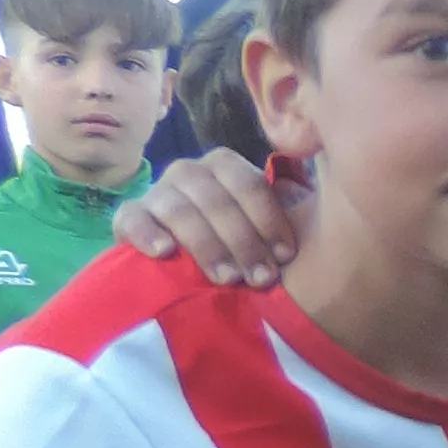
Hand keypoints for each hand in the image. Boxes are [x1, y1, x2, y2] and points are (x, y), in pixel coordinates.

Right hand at [116, 147, 306, 286]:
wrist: (197, 268)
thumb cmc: (246, 245)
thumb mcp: (272, 227)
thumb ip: (293, 208)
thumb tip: (318, 198)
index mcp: (226, 168)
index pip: (248, 183)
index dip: (268, 220)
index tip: (285, 255)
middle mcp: (190, 173)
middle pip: (215, 199)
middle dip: (242, 241)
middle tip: (261, 278)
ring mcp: (158, 193)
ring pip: (178, 209)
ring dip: (206, 245)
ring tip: (227, 278)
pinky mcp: (130, 216)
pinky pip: (131, 218)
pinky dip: (147, 233)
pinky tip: (165, 253)